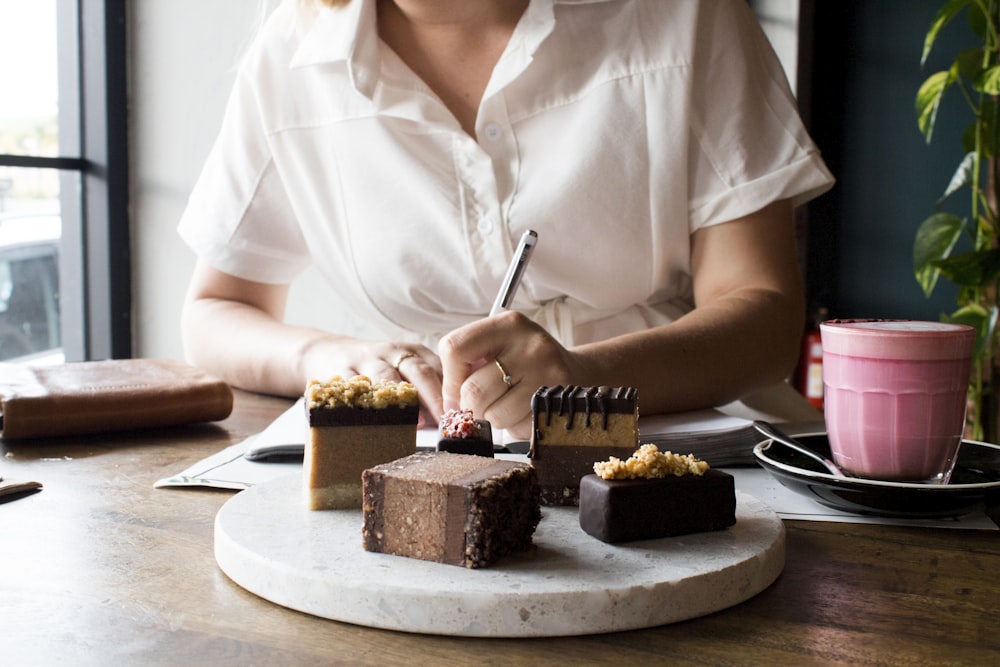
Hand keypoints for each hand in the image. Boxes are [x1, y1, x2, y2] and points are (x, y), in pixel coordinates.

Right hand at [301, 336, 443, 426]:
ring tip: (414, 421)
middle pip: (419, 371)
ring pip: (386, 377)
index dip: (453, 391)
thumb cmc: (377, 370)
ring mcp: (367, 361)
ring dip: (402, 399)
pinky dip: (363, 399)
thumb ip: (428, 394)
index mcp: (416, 354)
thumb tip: (453, 424)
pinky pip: (352, 384)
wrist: (328, 352)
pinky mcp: (342, 370)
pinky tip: (371, 415)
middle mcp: (394, 354)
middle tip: (446, 419)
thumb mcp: (406, 373)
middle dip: (434, 396)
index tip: (464, 412)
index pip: (440, 369)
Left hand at [438, 311, 581, 438]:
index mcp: (508, 325)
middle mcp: (530, 345)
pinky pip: (518, 428)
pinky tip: (525, 412)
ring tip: (508, 405)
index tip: (454, 392)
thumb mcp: (501, 346)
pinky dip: (515, 427)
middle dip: (470, 407)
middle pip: (474, 390)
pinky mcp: (557, 402)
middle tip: (478, 407)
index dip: (449, 379)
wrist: (578, 372)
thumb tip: (446, 403)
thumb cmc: (526, 362)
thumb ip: (470, 361)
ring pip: (495, 414)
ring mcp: (548, 373)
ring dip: (494, 419)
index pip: (456, 349)